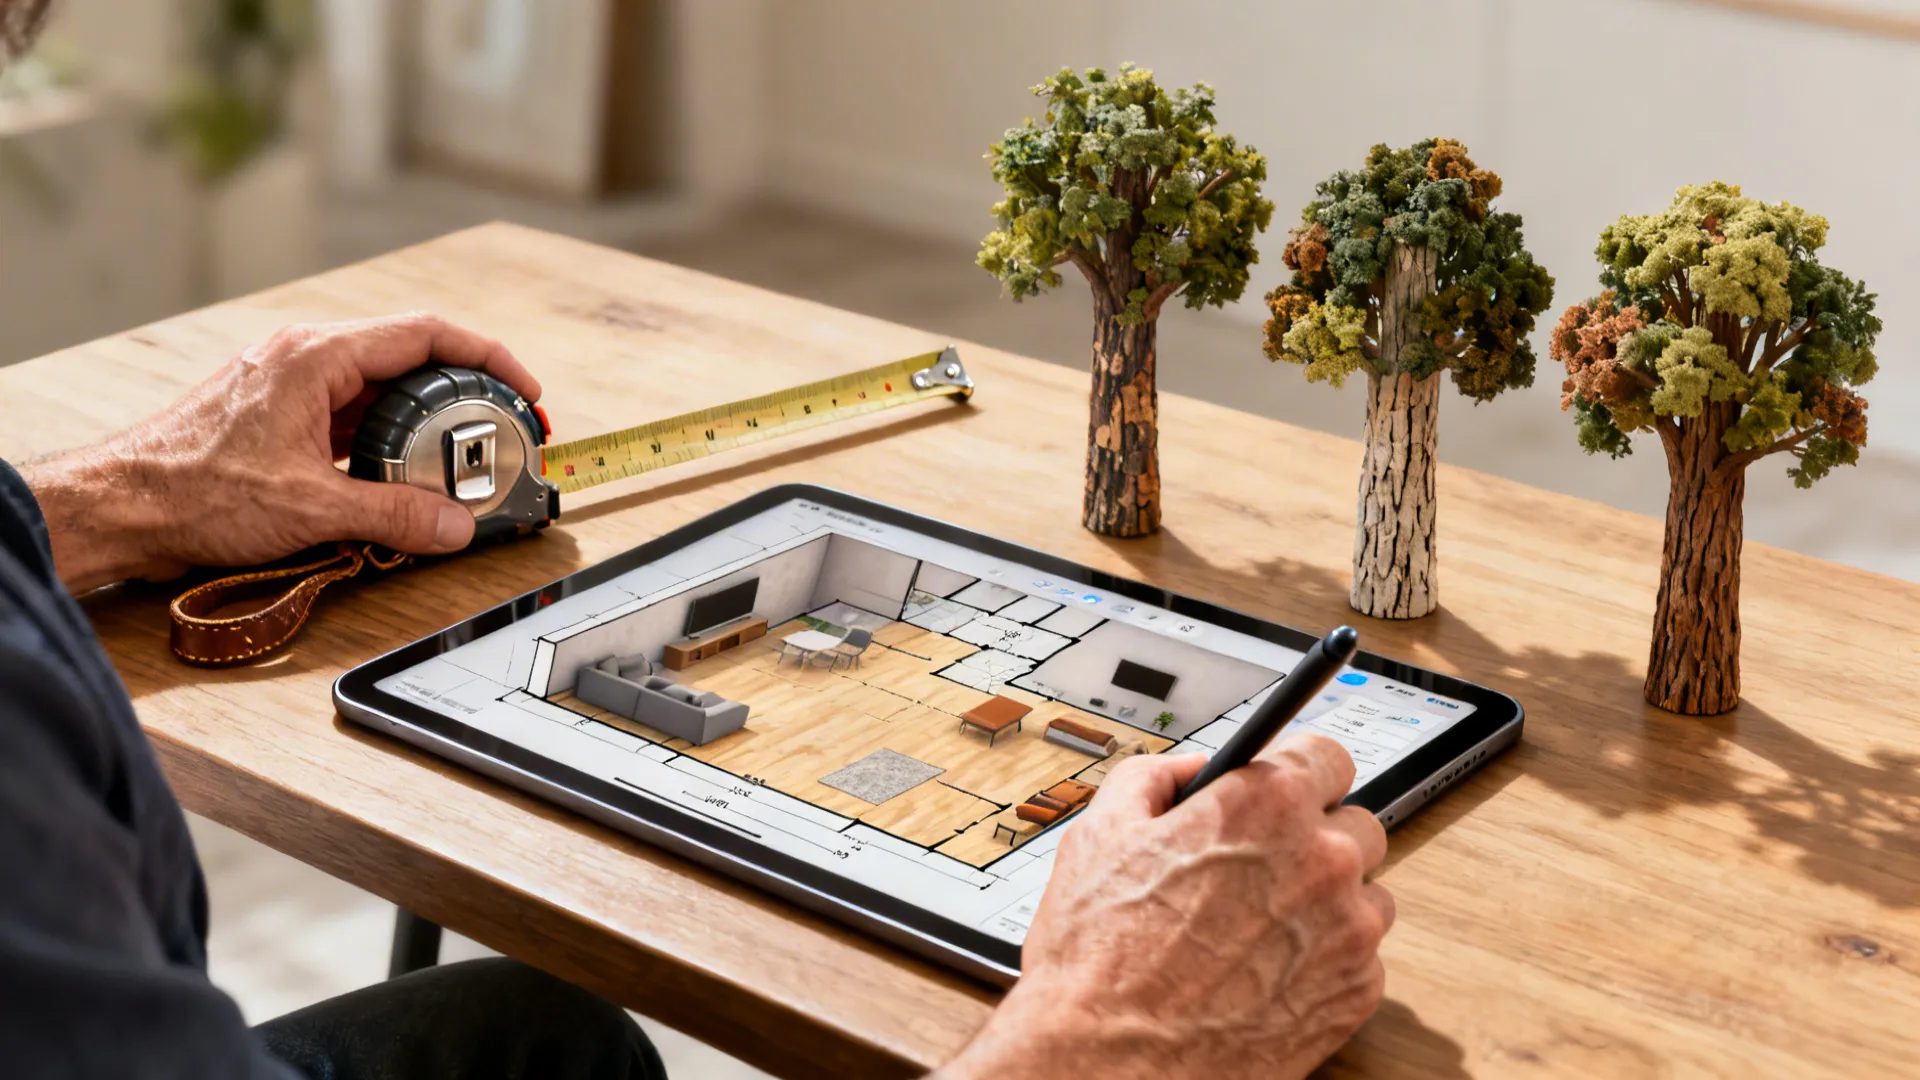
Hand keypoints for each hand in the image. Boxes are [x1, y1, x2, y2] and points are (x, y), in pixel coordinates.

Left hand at [21, 313, 539, 592]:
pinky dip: (387, 440)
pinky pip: (351, 416)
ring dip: (424, 423)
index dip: (489, 357)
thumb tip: (456, 527)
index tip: (523, 388)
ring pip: (381, 391)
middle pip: (411, 360)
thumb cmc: (191, 491)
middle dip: (465, 396)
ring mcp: (289, 385)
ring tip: (461, 462)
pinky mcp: (278, 416)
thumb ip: (395, 516)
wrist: (119, 506)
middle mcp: (305, 357)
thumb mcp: (311, 508)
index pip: (427, 334)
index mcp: (318, 356)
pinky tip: (401, 476)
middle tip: (502, 432)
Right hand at [940, 733, 1392, 1079]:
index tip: (1287, 789)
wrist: (1109, 1065)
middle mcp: (1321, 860)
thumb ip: (1155, 779)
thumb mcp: (1100, 834)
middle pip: (1356, 824)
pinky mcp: (1356, 993)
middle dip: (1314, 839)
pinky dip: (1326, 961)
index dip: (1298, 772)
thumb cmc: (1098, 961)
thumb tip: (1192, 771)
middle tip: (1262, 868)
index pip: (1328, 756)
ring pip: (1366, 894)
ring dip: (1328, 903)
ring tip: (1261, 929)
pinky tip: (1268, 972)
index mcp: (1264, 806)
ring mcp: (1348, 931)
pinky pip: (1362, 958)